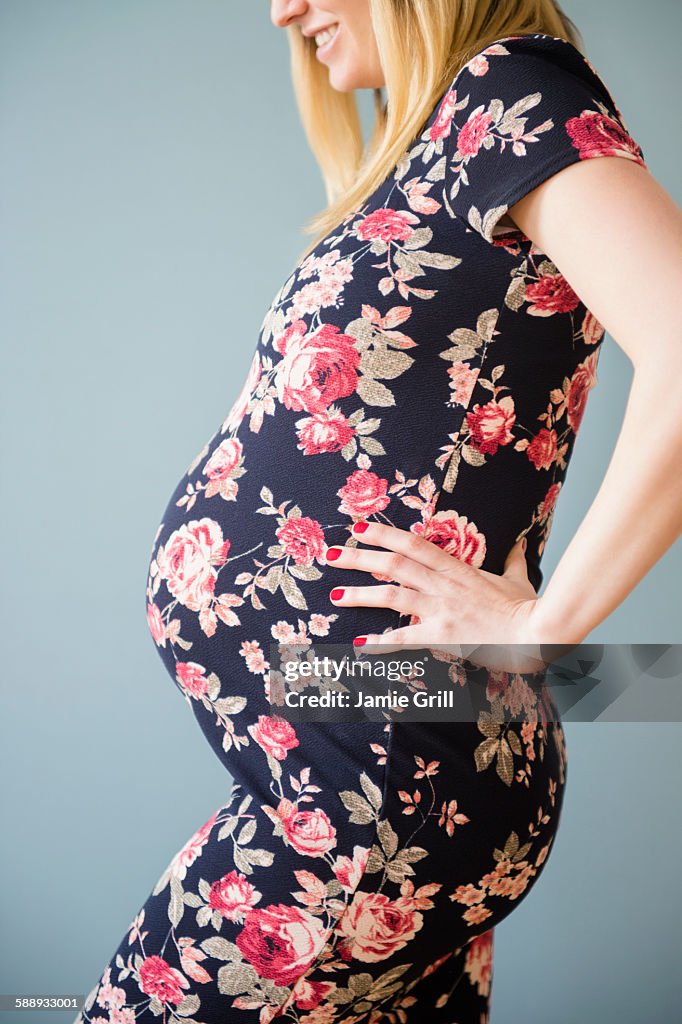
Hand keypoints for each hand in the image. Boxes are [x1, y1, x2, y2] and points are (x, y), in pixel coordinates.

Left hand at [324, 519, 550, 674]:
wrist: (537, 634)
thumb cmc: (528, 608)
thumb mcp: (518, 578)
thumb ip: (512, 560)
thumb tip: (519, 543)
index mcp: (457, 568)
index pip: (413, 543)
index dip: (384, 533)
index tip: (360, 527)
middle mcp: (443, 585)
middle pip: (393, 564)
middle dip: (359, 558)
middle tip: (331, 555)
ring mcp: (441, 610)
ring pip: (392, 596)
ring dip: (360, 595)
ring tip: (336, 596)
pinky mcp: (443, 636)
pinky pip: (405, 638)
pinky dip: (380, 642)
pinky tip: (360, 645)